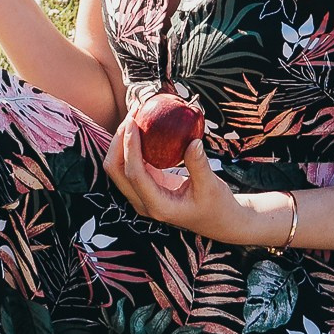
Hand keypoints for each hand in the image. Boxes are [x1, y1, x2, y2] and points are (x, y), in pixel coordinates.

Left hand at [105, 108, 272, 245]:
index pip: (135, 174)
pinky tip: (143, 125)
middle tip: (133, 113)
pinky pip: (130, 163)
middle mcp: (143, 202)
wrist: (216, 220)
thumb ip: (200, 165)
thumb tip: (193, 141)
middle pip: (116, 170)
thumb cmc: (216, 205)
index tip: (133, 121)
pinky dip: (131, 145)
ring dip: (122, 140)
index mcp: (158, 206)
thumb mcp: (211, 186)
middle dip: (119, 140)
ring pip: (118, 166)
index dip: (130, 147)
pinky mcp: (144, 186)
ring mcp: (141, 195)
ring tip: (135, 115)